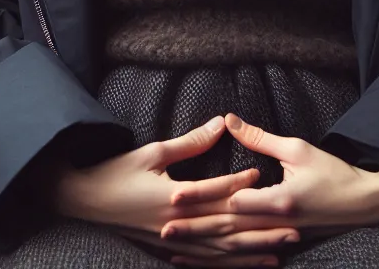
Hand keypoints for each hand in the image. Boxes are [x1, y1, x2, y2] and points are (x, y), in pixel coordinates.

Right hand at [49, 116, 295, 254]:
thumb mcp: (152, 152)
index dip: (239, 185)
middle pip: (226, 228)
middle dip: (260, 229)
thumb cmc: (116, 173)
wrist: (84, 201)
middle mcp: (176, 224)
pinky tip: (249, 263)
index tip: (264, 175)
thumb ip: (190, 142)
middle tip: (293, 227)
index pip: (214, 192)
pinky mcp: (169, 249)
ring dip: (252, 251)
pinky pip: (204, 261)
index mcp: (172, 197)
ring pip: (219, 250)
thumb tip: (220, 124)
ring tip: (281, 250)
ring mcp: (173, 241)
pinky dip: (228, 264)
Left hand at [158, 113, 378, 251]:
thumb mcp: (297, 149)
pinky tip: (201, 260)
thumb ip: (260, 139)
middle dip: (193, 228)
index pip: (232, 201)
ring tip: (172, 248)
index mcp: (279, 199)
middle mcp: (276, 224)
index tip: (174, 195)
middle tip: (161, 228)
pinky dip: (222, 258)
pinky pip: (245, 255)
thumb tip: (228, 121)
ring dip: (202, 247)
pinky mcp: (280, 244)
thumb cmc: (333, 172)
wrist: (365, 203)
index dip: (203, 198)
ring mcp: (278, 238)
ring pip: (233, 246)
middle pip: (226, 228)